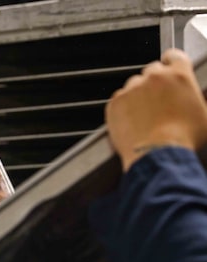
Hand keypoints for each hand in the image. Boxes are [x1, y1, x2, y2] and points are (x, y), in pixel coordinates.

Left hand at [106, 48, 206, 171]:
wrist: (157, 153)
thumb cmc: (183, 137)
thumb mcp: (205, 114)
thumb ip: (198, 99)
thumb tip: (194, 101)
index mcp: (179, 75)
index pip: (174, 56)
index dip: (171, 63)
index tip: (168, 68)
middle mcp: (154, 77)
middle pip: (152, 71)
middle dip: (154, 83)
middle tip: (157, 102)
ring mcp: (132, 89)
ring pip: (134, 86)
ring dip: (138, 96)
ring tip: (145, 116)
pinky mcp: (115, 102)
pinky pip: (119, 100)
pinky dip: (123, 108)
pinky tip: (132, 122)